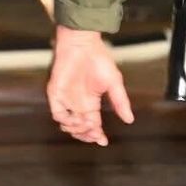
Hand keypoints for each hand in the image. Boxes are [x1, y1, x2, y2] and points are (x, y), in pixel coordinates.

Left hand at [45, 26, 134, 146]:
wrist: (82, 44)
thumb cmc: (99, 59)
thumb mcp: (114, 83)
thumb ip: (120, 102)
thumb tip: (129, 120)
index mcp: (91, 103)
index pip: (93, 125)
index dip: (97, 135)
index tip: (103, 141)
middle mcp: (78, 103)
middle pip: (80, 128)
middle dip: (87, 135)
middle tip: (94, 135)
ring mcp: (66, 99)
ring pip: (68, 124)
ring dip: (77, 129)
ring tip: (85, 125)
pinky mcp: (56, 93)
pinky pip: (58, 112)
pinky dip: (66, 119)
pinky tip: (75, 119)